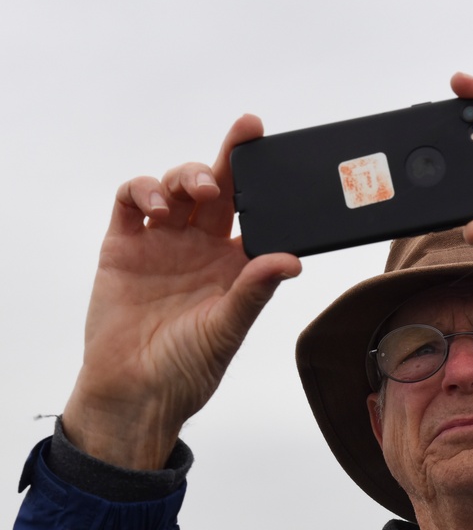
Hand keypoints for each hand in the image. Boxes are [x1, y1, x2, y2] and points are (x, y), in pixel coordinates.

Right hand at [62, 115, 301, 469]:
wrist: (134, 392)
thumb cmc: (187, 369)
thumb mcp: (228, 330)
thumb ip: (255, 291)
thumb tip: (292, 261)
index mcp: (233, 264)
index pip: (253, 213)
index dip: (262, 185)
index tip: (278, 154)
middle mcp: (199, 248)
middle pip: (217, 189)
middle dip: (230, 159)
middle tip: (244, 137)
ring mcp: (161, 243)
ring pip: (175, 187)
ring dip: (186, 175)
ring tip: (197, 189)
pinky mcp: (124, 245)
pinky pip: (130, 202)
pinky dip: (143, 191)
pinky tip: (159, 207)